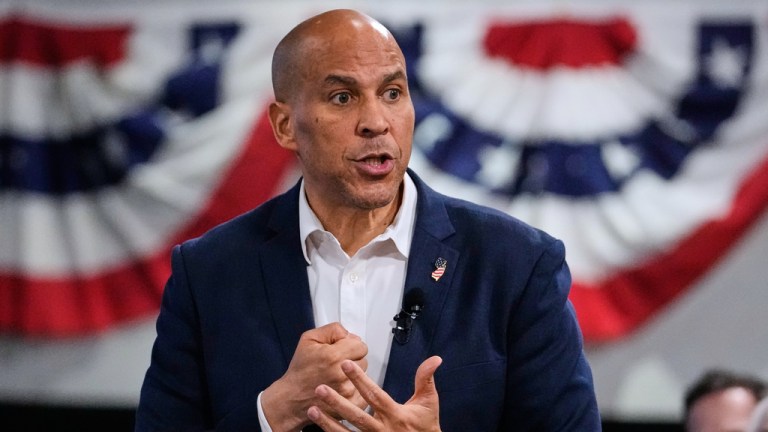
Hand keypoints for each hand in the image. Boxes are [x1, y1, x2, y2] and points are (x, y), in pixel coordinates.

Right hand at [261, 323, 368, 430]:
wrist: (292, 398)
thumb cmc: (300, 369)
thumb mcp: (309, 339)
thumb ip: (333, 330)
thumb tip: (350, 334)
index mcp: (333, 356)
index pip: (360, 346)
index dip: (351, 346)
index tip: (342, 350)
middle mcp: (342, 374)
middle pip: (363, 360)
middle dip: (353, 359)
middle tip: (337, 364)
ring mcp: (347, 391)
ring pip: (363, 375)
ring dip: (353, 374)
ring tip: (337, 376)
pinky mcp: (350, 404)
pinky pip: (364, 391)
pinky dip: (356, 389)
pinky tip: (342, 387)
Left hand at [307, 356, 442, 431]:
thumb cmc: (425, 427)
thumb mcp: (428, 403)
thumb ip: (425, 380)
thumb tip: (434, 359)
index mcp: (396, 415)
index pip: (375, 395)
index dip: (360, 379)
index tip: (345, 364)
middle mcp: (382, 430)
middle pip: (356, 416)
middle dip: (337, 402)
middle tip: (320, 389)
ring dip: (328, 423)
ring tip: (312, 410)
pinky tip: (317, 430)